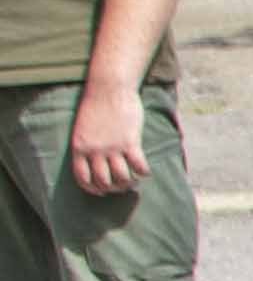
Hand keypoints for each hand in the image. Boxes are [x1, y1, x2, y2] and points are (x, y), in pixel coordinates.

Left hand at [63, 81, 141, 199]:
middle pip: (104, 181)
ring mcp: (112, 147)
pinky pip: (139, 165)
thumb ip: (86, 145)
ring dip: (130, 183)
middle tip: (122, 186)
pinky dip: (143, 172)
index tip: (102, 191)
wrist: (108, 88)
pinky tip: (145, 171)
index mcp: (80, 148)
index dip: (93, 189)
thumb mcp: (83, 128)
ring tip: (135, 180)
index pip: (83, 178)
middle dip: (114, 188)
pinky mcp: (130, 142)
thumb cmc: (96, 105)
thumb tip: (95, 161)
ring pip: (122, 177)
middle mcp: (94, 151)